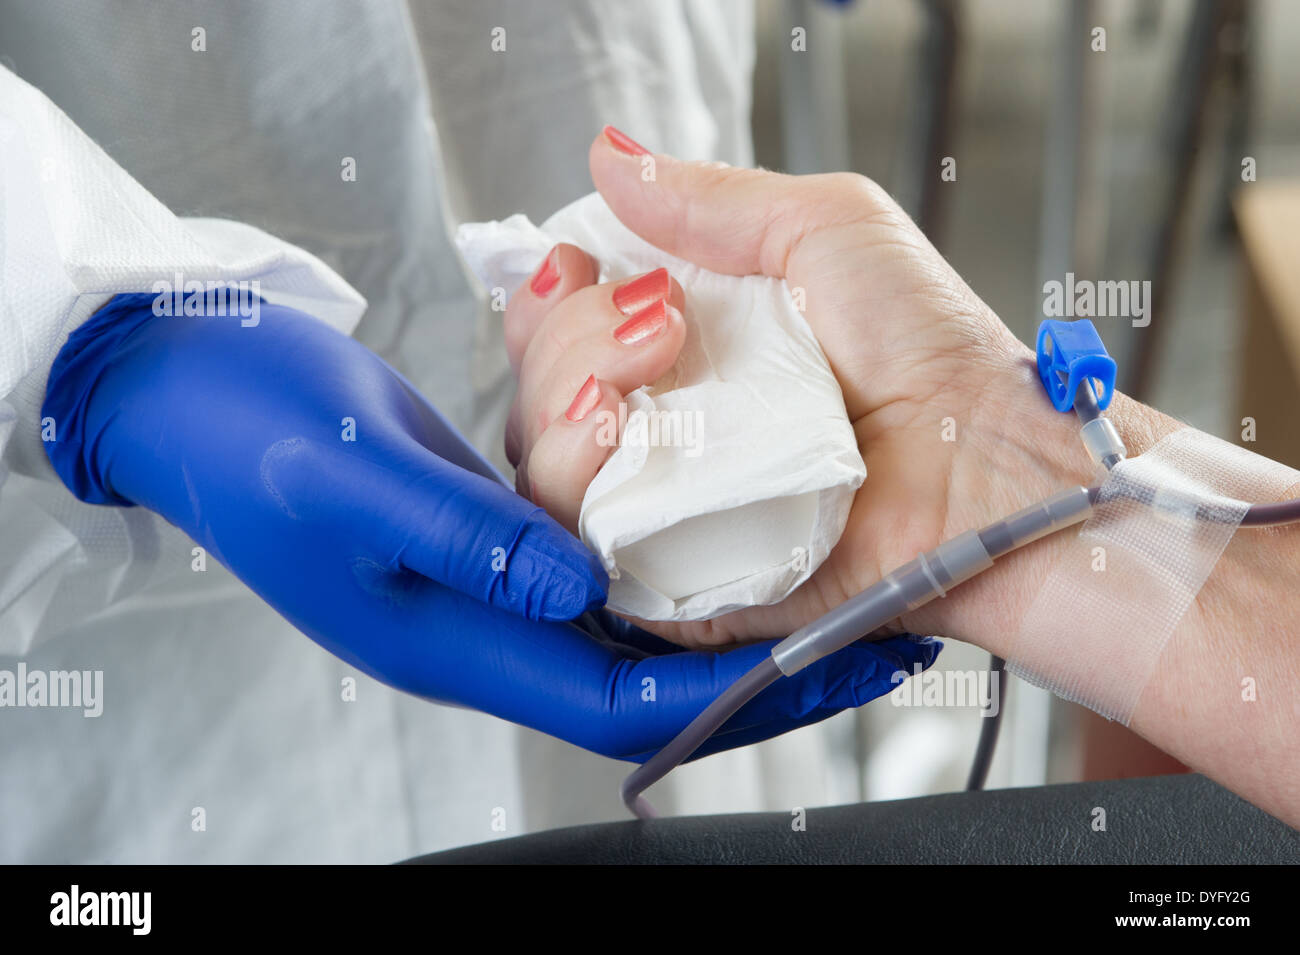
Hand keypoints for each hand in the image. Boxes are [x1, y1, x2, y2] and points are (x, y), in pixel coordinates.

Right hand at [42, 292, 937, 758]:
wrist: (179, 382)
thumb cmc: (241, 433)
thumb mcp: (354, 479)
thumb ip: (468, 539)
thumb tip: (576, 592)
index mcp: (452, 638)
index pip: (618, 702)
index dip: (730, 695)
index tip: (835, 665)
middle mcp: (484, 618)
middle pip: (647, 657)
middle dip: (755, 638)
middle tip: (861, 597)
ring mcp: (488, 571)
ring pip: (630, 587)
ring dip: (715, 559)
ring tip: (818, 527)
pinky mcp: (489, 519)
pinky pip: (596, 528)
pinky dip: (657, 498)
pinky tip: (710, 468)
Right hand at [510, 128, 1151, 648]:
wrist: (988, 457)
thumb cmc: (931, 346)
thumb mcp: (824, 230)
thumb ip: (712, 202)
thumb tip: (612, 158)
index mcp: (690, 351)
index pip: (567, 330)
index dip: (552, 298)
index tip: (577, 265)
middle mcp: (669, 428)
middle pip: (542, 391)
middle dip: (567, 338)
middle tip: (658, 317)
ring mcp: (668, 505)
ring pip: (544, 464)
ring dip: (562, 399)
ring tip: (645, 364)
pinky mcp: (676, 577)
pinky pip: (585, 543)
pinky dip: (576, 480)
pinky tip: (615, 431)